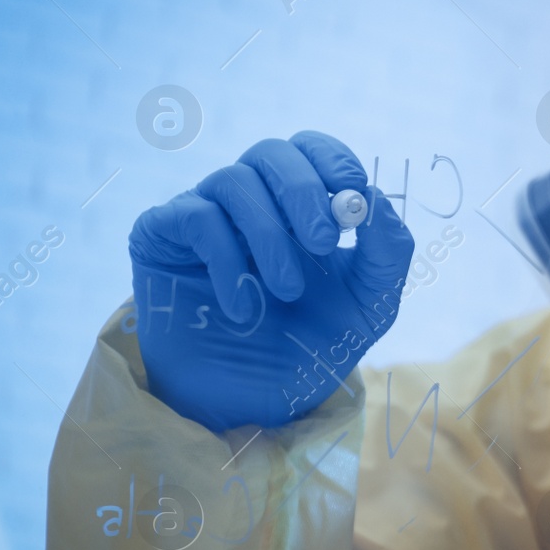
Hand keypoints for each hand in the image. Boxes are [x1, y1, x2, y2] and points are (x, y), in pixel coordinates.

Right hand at [128, 132, 414, 431]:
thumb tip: (378, 197)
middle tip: (323, 242)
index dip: (332, 160)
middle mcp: (251, 199)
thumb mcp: (370, 305)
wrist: (250, 401)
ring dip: (269, 237)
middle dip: (304, 191)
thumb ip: (389, 253)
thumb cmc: (309, 346)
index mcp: (300, 204)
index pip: (311, 149)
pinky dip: (226, 260)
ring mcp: (203, 212)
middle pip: (272, 152)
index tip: (353, 194)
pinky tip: (243, 307)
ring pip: (234, 182)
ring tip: (287, 292)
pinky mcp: (160, 234)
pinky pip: (194, 216)